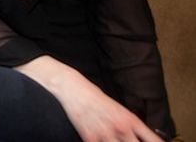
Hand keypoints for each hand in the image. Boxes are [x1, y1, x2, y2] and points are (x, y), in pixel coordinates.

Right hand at [17, 56, 163, 141]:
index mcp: (131, 119)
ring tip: (112, 141)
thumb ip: (131, 126)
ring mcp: (106, 134)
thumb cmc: (94, 97)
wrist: (72, 88)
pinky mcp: (90, 138)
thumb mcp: (118, 109)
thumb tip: (142, 139)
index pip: (153, 140)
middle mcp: (121, 128)